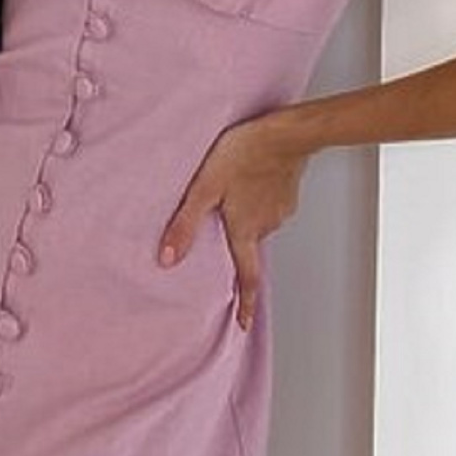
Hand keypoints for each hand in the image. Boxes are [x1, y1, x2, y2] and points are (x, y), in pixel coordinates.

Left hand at [157, 114, 307, 331]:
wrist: (286, 132)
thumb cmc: (244, 154)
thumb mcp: (205, 188)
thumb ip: (185, 225)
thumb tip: (167, 260)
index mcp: (246, 230)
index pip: (248, 277)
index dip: (247, 303)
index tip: (245, 323)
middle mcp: (266, 226)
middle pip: (249, 244)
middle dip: (238, 241)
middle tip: (225, 224)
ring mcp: (281, 209)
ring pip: (259, 221)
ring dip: (247, 214)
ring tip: (234, 191)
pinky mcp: (288, 193)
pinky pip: (269, 203)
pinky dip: (259, 197)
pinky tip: (249, 178)